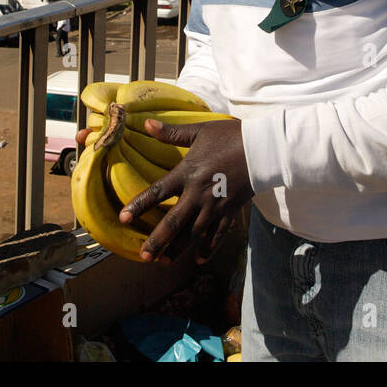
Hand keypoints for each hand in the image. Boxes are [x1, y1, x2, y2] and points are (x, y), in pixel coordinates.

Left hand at [120, 118, 252, 264]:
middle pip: (174, 222)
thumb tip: (146, 123)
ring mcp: (215, 206)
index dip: (139, 205)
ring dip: (178, 249)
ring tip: (164, 262)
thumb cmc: (230, 137)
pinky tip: (199, 260)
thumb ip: (171, 132)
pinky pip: (218, 234)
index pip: (157, 192)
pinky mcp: (230, 211)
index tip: (123, 218)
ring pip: (194, 233)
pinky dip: (209, 248)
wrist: (262, 149)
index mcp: (187, 173)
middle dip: (158, 241)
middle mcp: (198, 194)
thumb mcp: (199, 131)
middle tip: (144, 256)